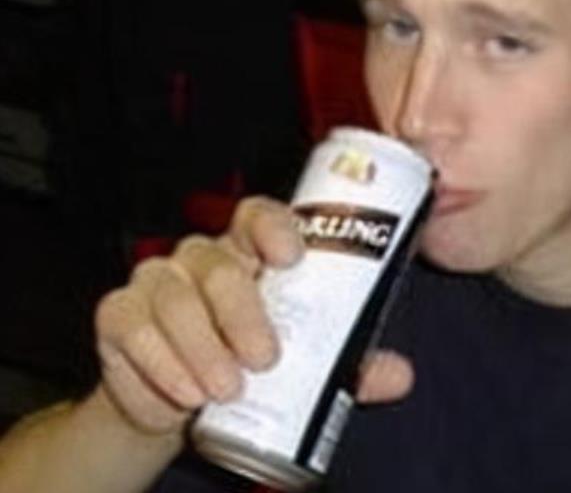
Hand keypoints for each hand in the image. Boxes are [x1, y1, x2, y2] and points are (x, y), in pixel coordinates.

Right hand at [94, 197, 413, 434]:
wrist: (178, 404)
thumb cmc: (248, 364)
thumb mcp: (304, 364)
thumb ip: (348, 364)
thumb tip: (401, 374)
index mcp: (251, 254)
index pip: (259, 215)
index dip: (273, 227)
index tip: (290, 256)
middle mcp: (203, 257)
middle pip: (218, 262)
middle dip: (241, 312)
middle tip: (264, 360)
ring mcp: (157, 281)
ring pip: (175, 298)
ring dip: (201, 348)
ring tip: (225, 390)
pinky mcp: (120, 315)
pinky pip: (133, 328)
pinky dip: (160, 365)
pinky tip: (183, 393)